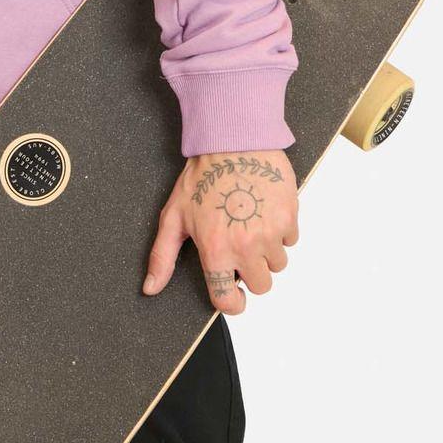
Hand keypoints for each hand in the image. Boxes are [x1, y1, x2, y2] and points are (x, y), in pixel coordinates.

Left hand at [142, 149, 298, 312]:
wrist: (233, 140)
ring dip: (267, 251)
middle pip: (261, 286)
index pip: (229, 301)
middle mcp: (245, 248)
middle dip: (251, 271)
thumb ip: (162, 256)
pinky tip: (263, 210)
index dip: (232, 302)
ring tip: (250, 224)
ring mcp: (270, 233)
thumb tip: (151, 287)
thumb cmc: (203, 176)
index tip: (234, 294)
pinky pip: (291, 239)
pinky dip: (280, 230)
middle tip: (240, 246)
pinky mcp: (289, 217)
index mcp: (216, 251)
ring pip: (278, 263)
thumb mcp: (174, 216)